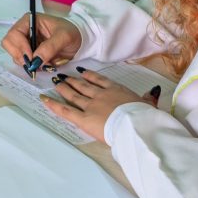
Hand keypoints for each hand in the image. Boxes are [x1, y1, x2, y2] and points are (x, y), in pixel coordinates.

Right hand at [1, 13, 81, 68]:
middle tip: (33, 65)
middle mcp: (24, 31)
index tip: (31, 59)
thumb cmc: (72, 33)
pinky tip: (42, 65)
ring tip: (42, 65)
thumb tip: (35, 60)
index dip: (20, 47)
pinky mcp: (29, 53)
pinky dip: (31, 66)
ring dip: (26, 63)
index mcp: (29, 21)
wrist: (80, 40)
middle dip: (20, 56)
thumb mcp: (64, 37)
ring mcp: (25, 42)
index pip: (14, 34)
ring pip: (15, 55)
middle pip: (9, 44)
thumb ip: (50, 47)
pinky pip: (23, 62)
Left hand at [41, 68, 160, 143]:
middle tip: (64, 76)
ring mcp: (90, 105)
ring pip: (73, 94)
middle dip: (73, 80)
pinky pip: (65, 110)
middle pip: (84, 85)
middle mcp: (100, 95)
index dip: (90, 76)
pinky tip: (44, 99)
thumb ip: (148, 98)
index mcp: (117, 90)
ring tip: (55, 83)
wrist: (136, 125)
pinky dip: (53, 104)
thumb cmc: (145, 117)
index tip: (82, 72)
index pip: (100, 80)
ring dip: (64, 88)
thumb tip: (154, 92)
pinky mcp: (83, 118)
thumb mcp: (149, 105)